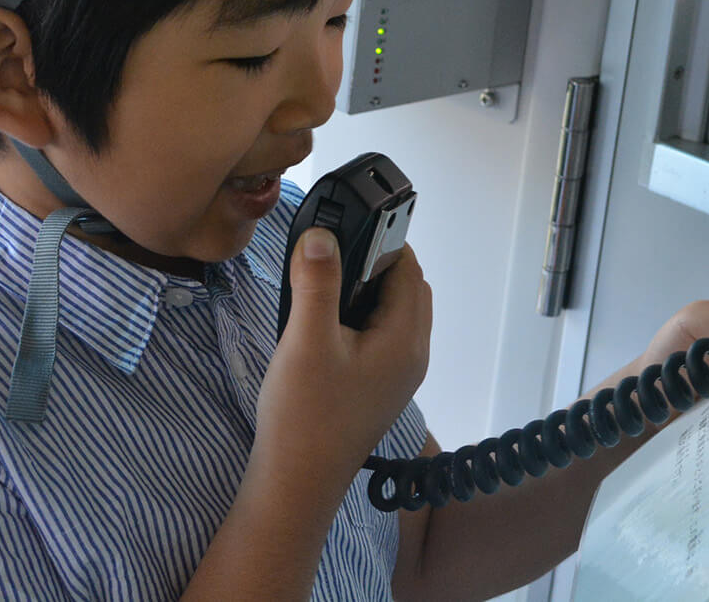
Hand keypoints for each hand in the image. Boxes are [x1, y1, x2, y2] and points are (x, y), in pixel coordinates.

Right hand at [253, 229, 431, 500]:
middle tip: (331, 256)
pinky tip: (323, 325)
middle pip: (407, 289)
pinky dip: (360, 318)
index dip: (382, 242)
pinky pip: (380, 336)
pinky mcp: (378, 388)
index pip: (408, 269)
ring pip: (393, 313)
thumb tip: (323, 234)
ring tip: (323, 287)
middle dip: (374, 264)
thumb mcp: (306, 340)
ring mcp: (397, 375)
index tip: (346, 226)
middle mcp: (411, 356)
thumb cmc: (305, 416)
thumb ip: (316, 282)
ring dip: (366, 292)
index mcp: (405, 340)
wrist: (296, 483)